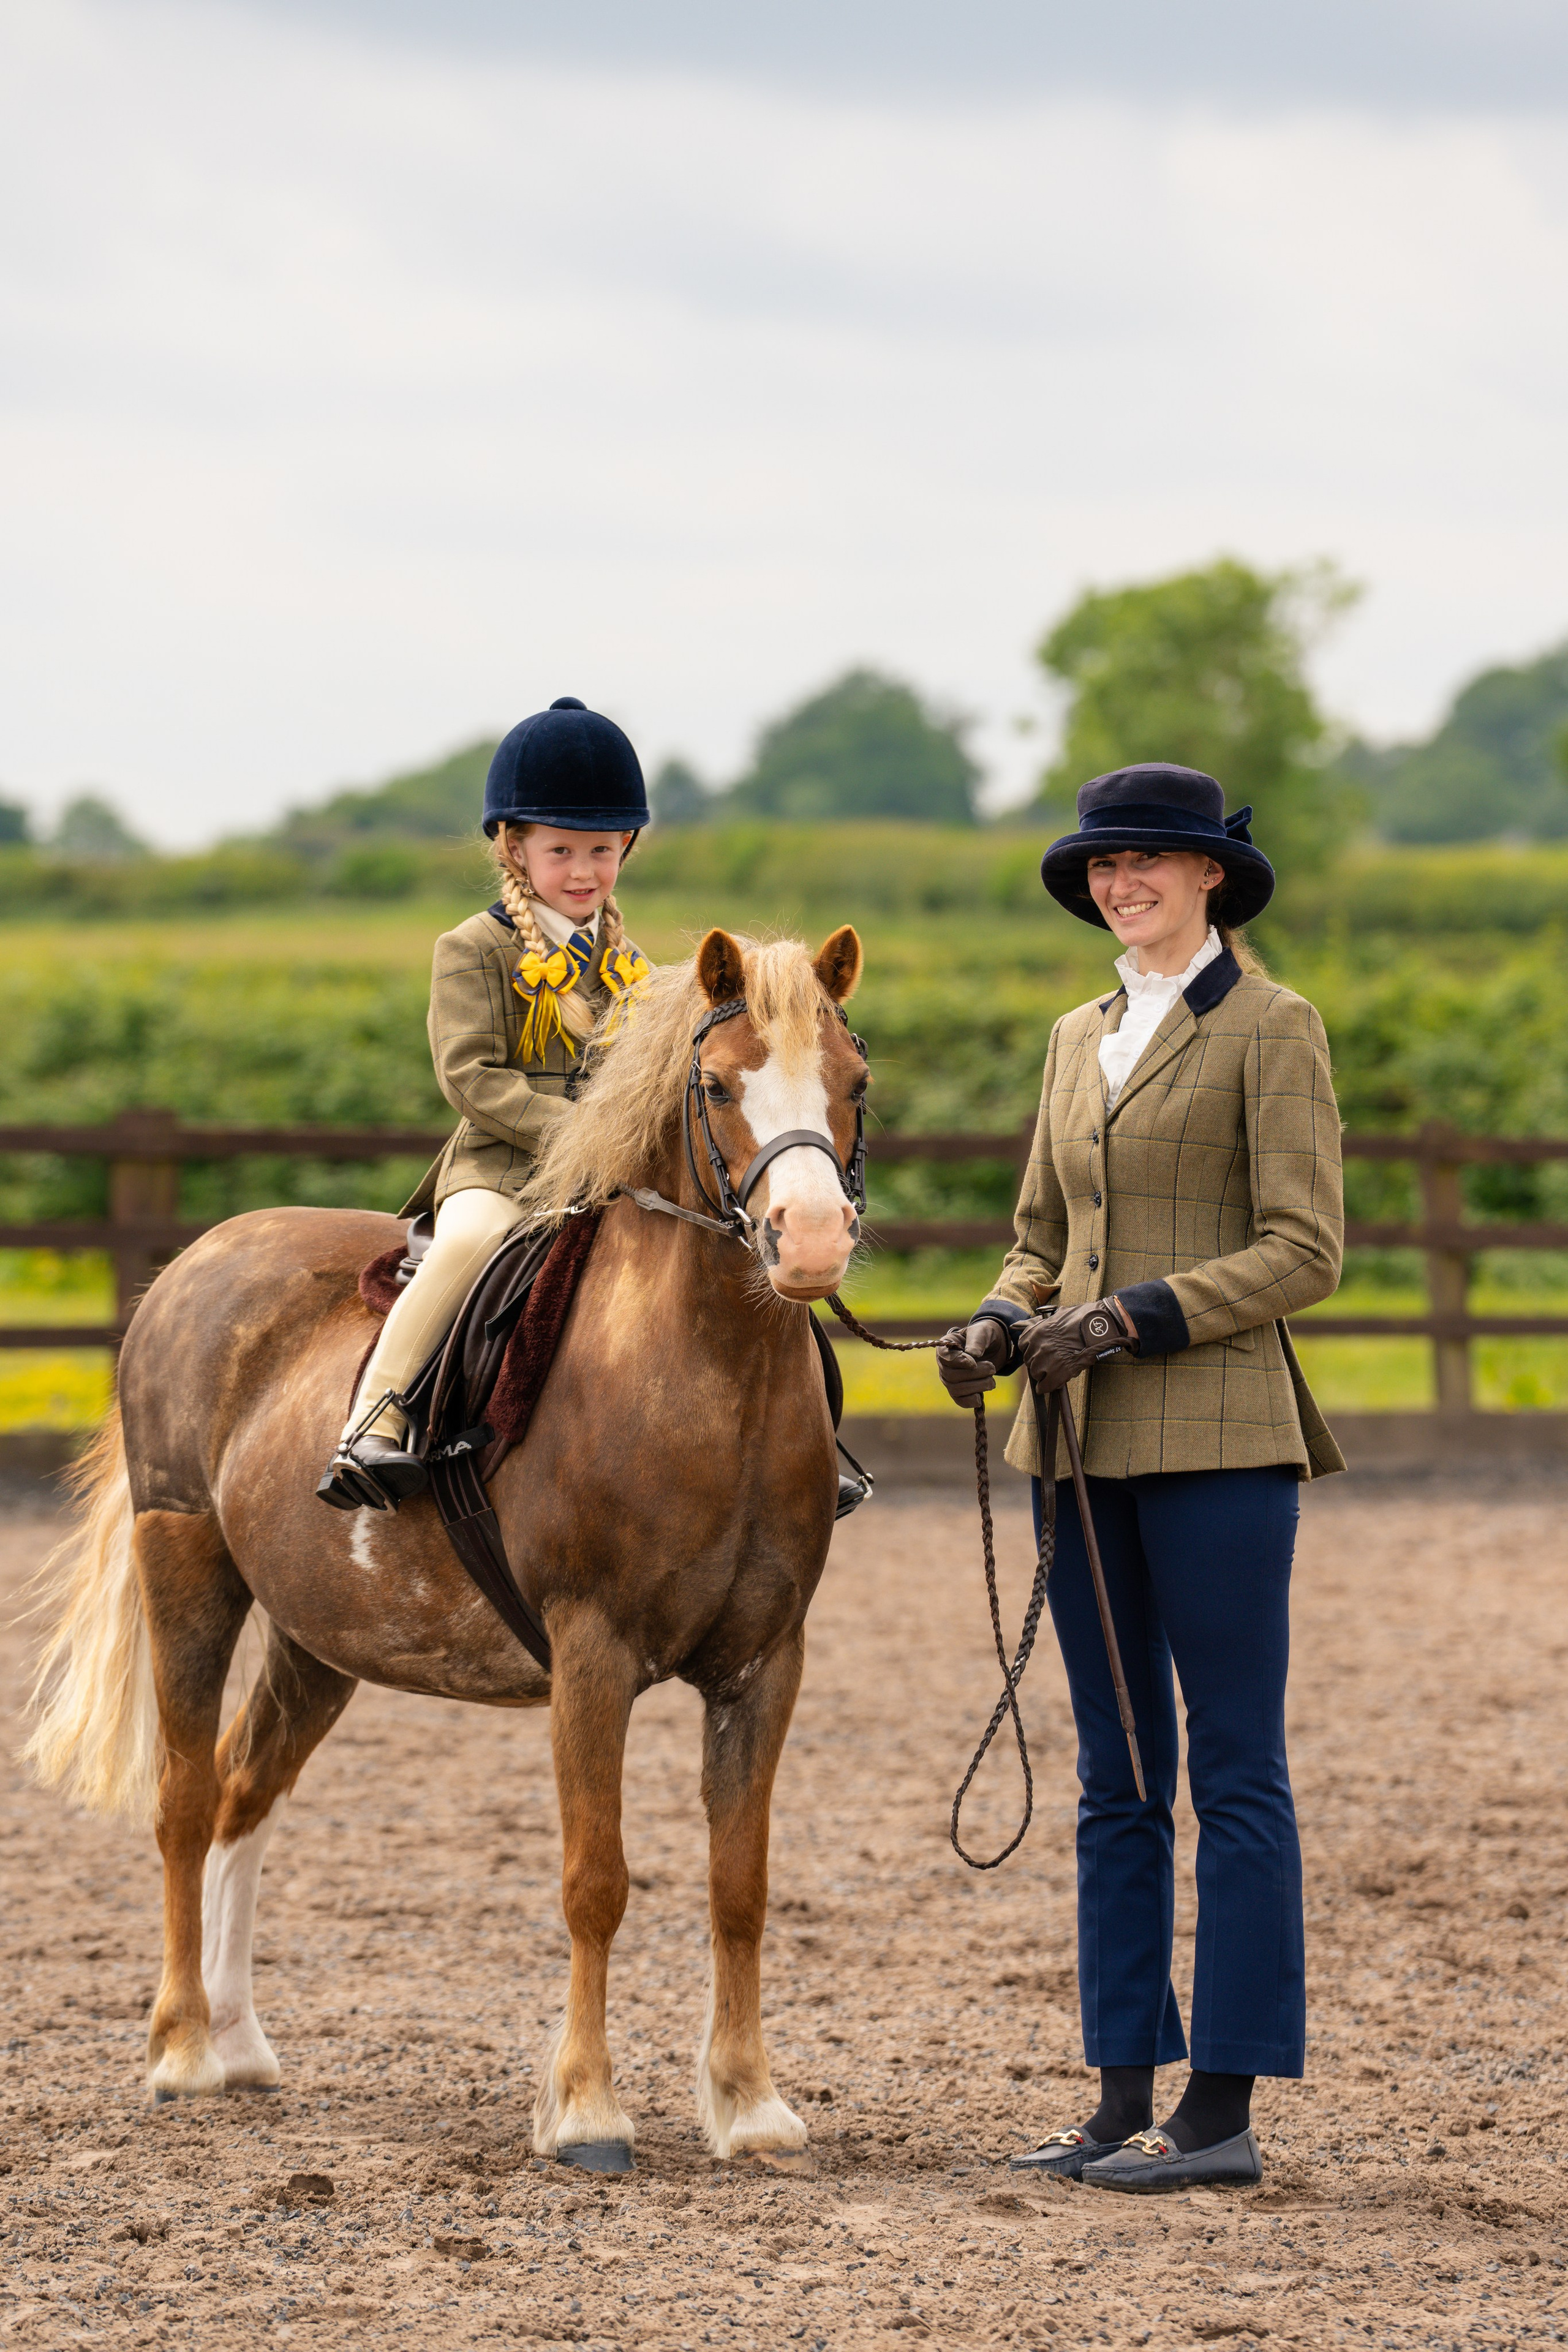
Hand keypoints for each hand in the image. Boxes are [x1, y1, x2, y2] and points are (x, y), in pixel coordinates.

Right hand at [936, 1317, 1013, 1406]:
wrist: (992, 1347)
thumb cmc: (984, 1336)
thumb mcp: (983, 1332)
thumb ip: (977, 1340)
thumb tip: (973, 1354)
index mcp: (946, 1347)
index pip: (944, 1357)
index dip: (959, 1362)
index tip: (974, 1363)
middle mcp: (944, 1364)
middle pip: (951, 1376)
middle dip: (974, 1375)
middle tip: (992, 1368)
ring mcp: (949, 1379)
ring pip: (956, 1389)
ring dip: (977, 1387)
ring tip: (991, 1381)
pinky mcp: (958, 1391)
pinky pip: (960, 1400)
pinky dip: (970, 1401)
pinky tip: (981, 1397)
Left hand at [1015, 1297, 1137, 1393]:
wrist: (1099, 1328)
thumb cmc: (1080, 1319)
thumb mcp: (1055, 1316)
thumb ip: (1035, 1323)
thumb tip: (1015, 1325)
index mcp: (1035, 1333)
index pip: (1024, 1346)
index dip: (1033, 1349)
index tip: (1040, 1350)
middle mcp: (1037, 1348)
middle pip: (1030, 1361)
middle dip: (1038, 1362)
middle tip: (1050, 1361)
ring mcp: (1046, 1362)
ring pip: (1036, 1374)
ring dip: (1043, 1374)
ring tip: (1053, 1370)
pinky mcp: (1058, 1375)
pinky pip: (1045, 1386)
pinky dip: (1046, 1388)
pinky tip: (1049, 1386)